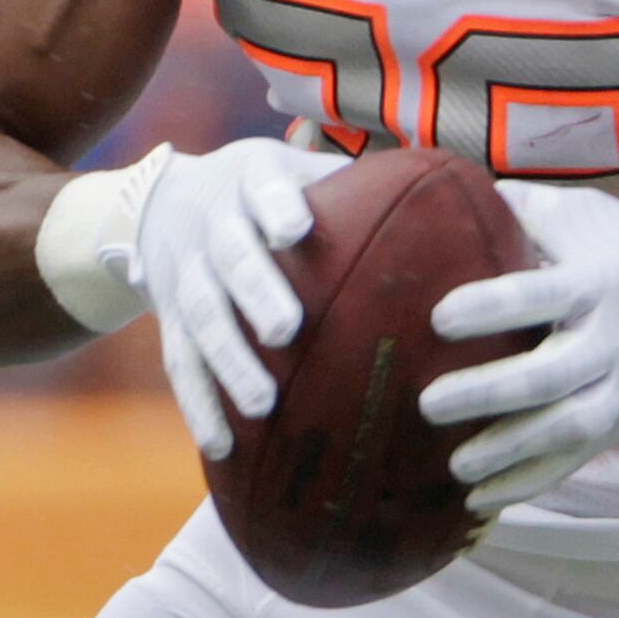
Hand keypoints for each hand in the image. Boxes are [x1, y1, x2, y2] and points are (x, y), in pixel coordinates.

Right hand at [109, 140, 347, 459]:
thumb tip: (460, 195)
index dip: (275, 205)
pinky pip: (181, 365)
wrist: (158, 207)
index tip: (296, 229)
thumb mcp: (293, 170)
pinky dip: (200, 405)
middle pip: (230, 257)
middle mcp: (211, 225)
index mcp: (249, 180)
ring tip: (263, 404)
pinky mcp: (170, 322)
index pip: (261, 186)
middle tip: (286, 330)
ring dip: (230, 362)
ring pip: (202, 318)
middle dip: (256, 292)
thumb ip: (356, 185)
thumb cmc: (261, 193)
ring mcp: (185, 275)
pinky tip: (223, 446)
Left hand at [418, 183, 618, 515]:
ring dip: (507, 452)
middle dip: (488, 393)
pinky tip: (480, 499)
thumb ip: (524, 210)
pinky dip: (527, 483)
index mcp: (597, 283)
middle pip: (547, 377)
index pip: (538, 296)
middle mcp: (610, 341)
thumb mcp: (591, 216)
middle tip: (431, 403)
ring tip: (455, 465)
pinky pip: (573, 461)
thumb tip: (445, 191)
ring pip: (563, 430)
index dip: (489, 308)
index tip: (440, 317)